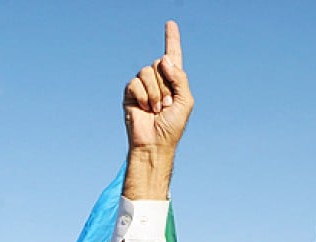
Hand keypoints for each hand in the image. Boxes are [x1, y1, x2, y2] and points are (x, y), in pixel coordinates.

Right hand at [122, 21, 193, 198]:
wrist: (154, 143)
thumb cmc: (172, 126)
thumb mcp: (185, 100)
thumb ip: (180, 77)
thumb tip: (163, 59)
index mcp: (173, 81)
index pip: (172, 56)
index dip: (171, 39)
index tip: (170, 23)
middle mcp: (157, 80)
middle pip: (159, 64)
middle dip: (165, 85)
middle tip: (166, 105)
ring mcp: (143, 86)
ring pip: (147, 72)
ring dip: (155, 92)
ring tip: (156, 109)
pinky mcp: (130, 93)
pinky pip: (135, 83)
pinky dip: (142, 96)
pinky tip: (144, 109)